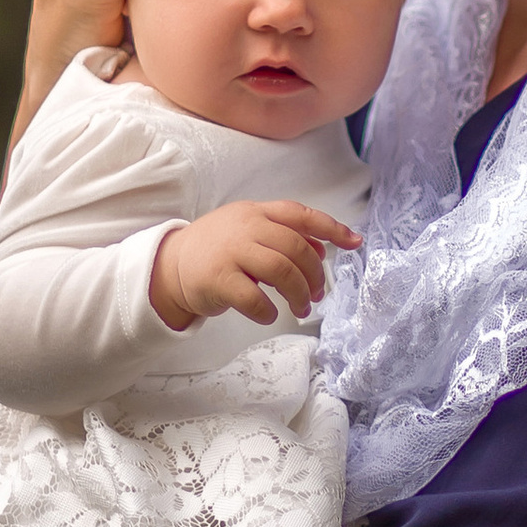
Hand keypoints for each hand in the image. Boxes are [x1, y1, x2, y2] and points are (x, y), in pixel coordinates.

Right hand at [150, 200, 361, 331]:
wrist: (170, 265)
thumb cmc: (219, 250)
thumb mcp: (251, 232)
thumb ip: (285, 235)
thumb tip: (324, 247)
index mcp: (257, 212)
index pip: (301, 214)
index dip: (332, 227)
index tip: (356, 242)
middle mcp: (245, 226)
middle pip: (296, 248)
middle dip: (314, 275)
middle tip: (317, 295)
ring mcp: (230, 251)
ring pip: (281, 271)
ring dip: (298, 294)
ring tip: (300, 308)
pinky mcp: (218, 279)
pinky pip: (254, 298)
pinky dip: (268, 310)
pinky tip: (270, 314)